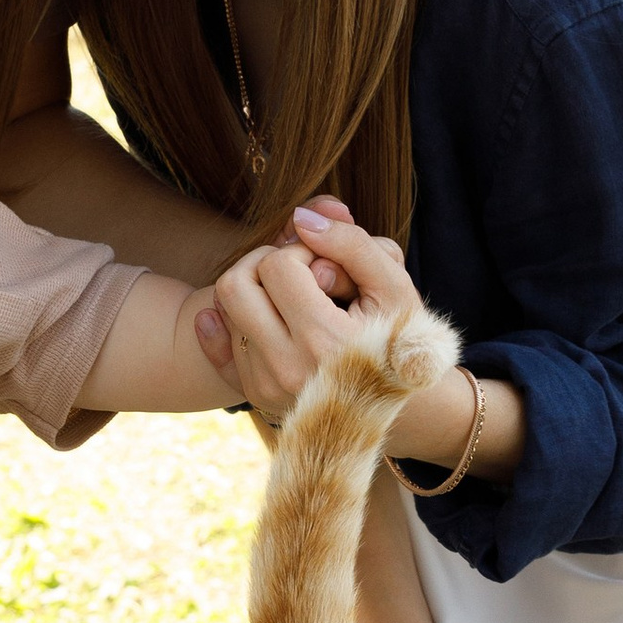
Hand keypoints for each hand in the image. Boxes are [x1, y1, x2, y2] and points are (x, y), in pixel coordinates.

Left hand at [202, 220, 416, 415]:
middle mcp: (288, 369)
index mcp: (325, 342)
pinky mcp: (254, 394)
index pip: (278, 264)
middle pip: (236, 285)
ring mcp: (266, 386)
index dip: (303, 251)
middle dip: (266, 264)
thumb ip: (352, 244)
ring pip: (226, 308)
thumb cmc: (401, 335)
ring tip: (296, 299)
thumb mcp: (394, 284)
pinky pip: (217, 341)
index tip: (328, 266)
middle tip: (301, 272)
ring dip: (257, 291)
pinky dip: (234, 317)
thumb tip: (300, 218)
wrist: (404, 404)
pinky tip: (264, 311)